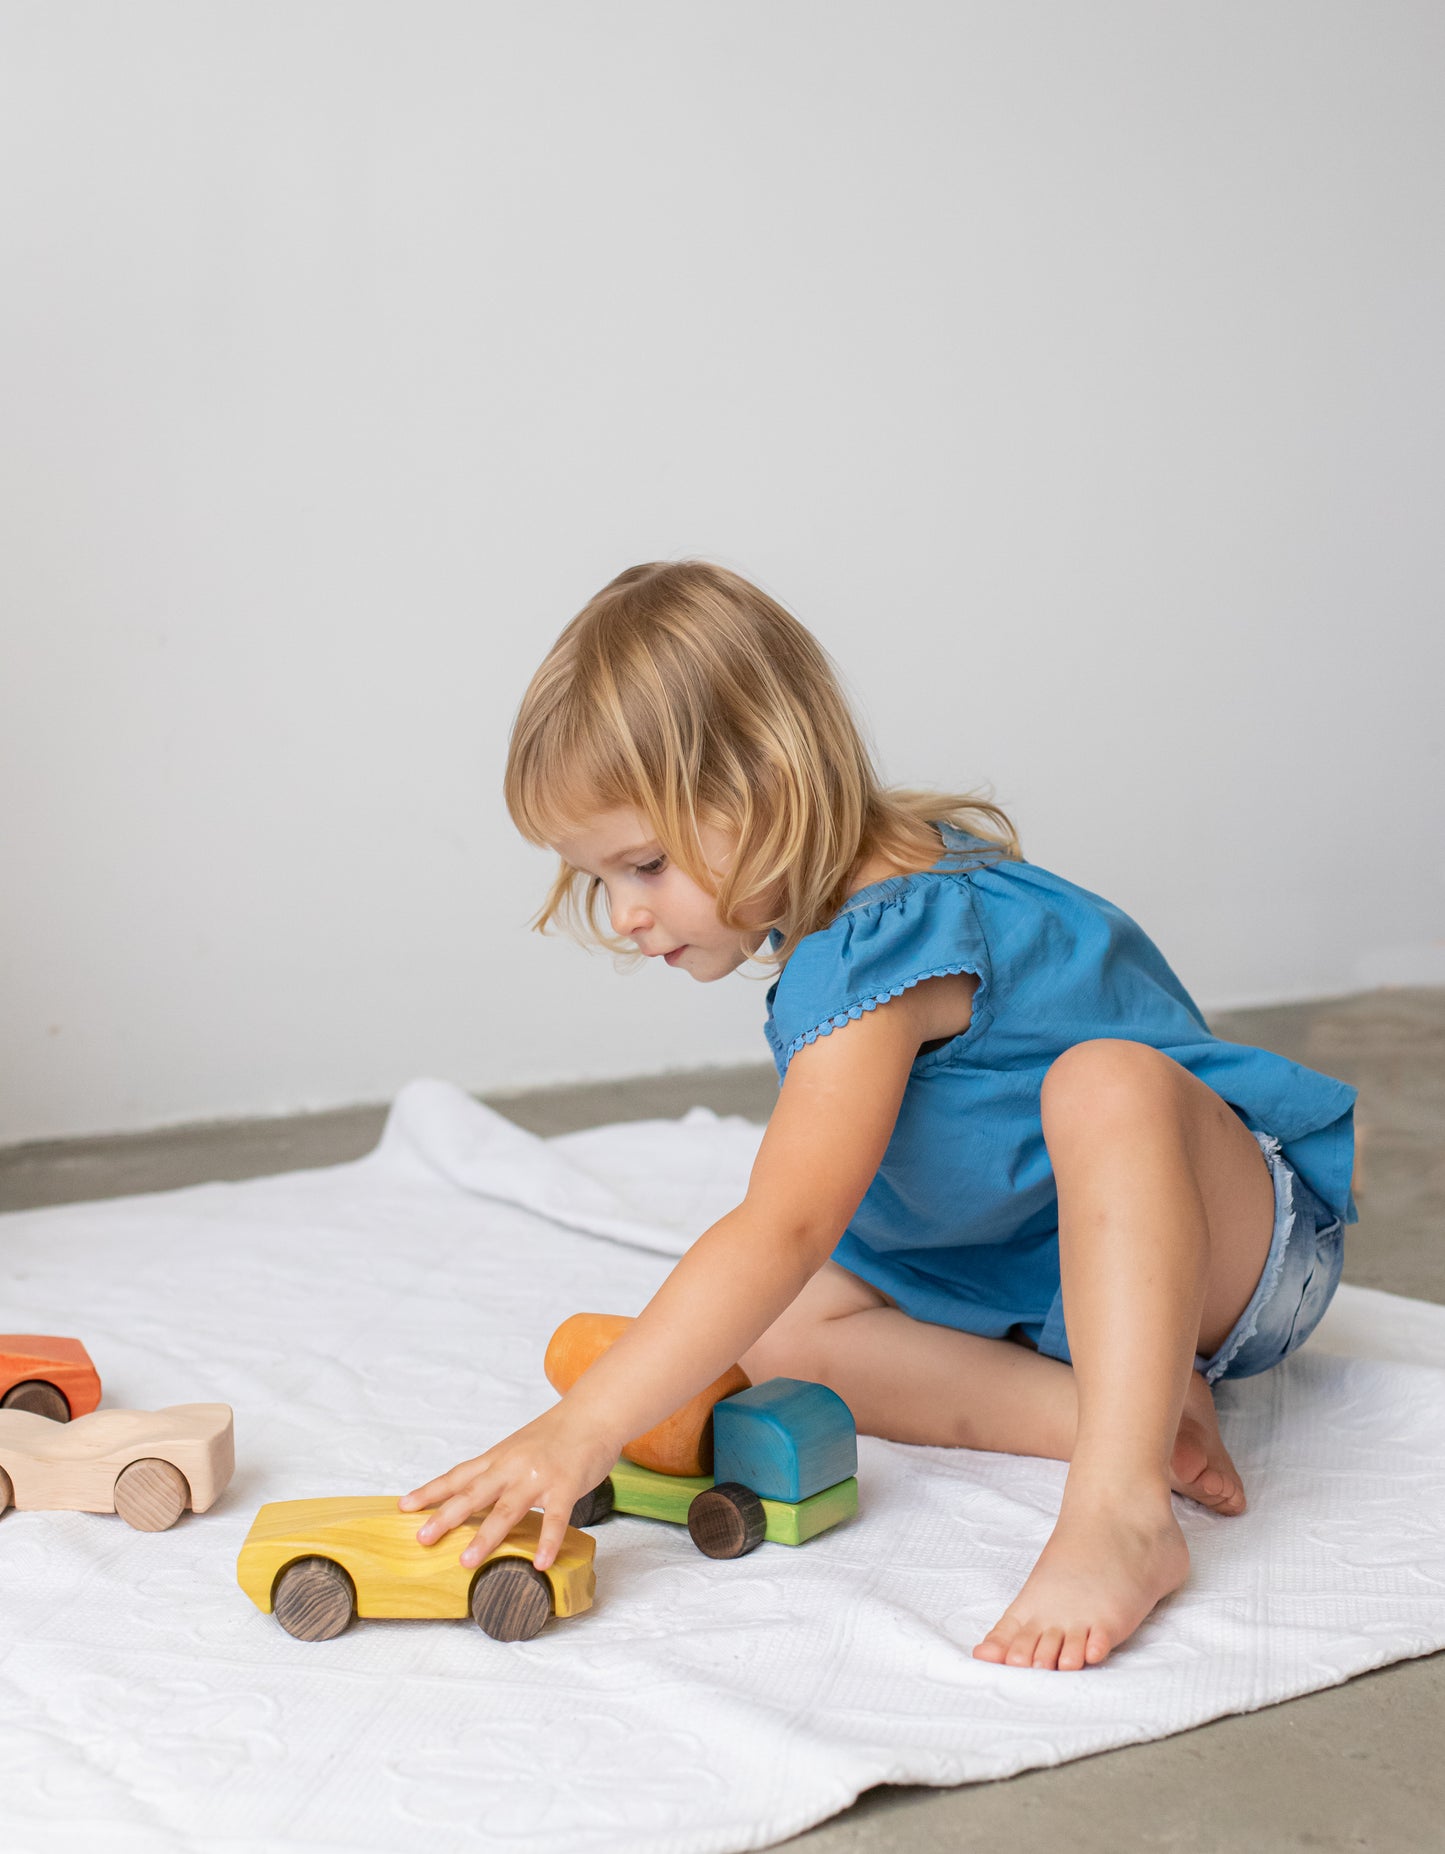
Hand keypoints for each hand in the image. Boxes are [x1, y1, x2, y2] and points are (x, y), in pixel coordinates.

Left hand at [399, 1402, 620, 1571]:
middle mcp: (512, 1467)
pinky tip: (540, 1563)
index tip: (404, 1506)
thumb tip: (472, 1496)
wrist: (593, 1413)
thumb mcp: (519, 1447)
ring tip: (467, 1560)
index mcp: (499, 1457)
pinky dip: (547, 1542)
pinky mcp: (566, 1487)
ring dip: (486, 1536)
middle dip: (446, 1516)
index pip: (458, 1475)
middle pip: (473, 1494)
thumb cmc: (557, 1433)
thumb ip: (498, 1471)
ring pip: (507, 1509)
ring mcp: (538, 1478)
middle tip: (422, 1538)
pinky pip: (556, 1519)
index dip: (431, 1491)